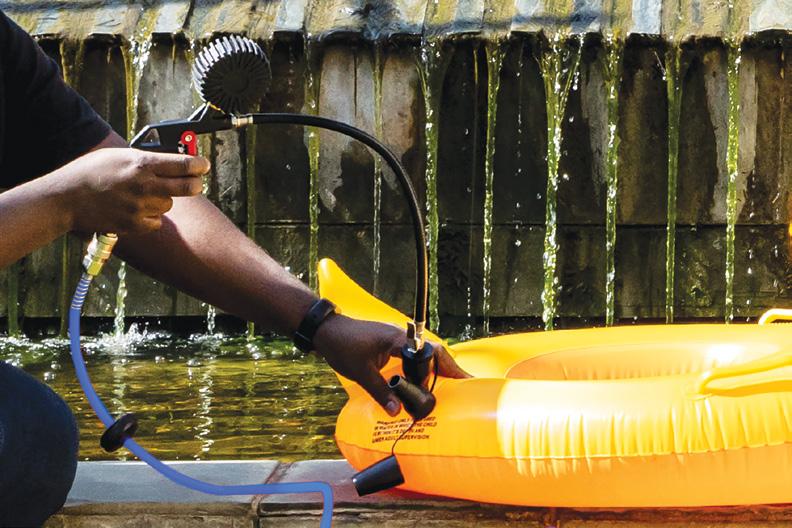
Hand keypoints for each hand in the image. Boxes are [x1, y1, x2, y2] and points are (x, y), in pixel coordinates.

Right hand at [53, 148, 209, 234]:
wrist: (66, 198)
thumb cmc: (91, 172)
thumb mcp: (119, 156)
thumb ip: (146, 159)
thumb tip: (171, 161)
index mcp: (141, 164)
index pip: (183, 164)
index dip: (199, 164)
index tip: (203, 165)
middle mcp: (144, 185)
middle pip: (188, 187)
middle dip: (196, 184)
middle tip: (195, 183)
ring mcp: (140, 207)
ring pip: (168, 205)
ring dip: (162, 200)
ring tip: (142, 195)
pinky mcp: (134, 224)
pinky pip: (156, 222)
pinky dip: (150, 217)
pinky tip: (135, 209)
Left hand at [313, 315, 470, 415]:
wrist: (326, 330)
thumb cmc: (342, 346)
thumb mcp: (361, 373)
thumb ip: (380, 392)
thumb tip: (397, 413)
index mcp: (398, 340)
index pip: (430, 353)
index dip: (446, 369)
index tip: (462, 382)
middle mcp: (402, 337)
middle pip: (434, 352)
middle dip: (450, 368)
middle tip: (467, 385)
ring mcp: (397, 340)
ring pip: (424, 354)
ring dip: (438, 368)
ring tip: (453, 386)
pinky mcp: (390, 344)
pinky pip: (413, 356)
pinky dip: (423, 367)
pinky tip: (427, 381)